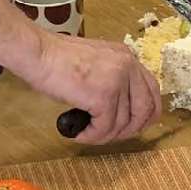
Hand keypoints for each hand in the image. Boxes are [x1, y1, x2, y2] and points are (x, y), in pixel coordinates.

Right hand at [26, 33, 161, 142]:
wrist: (38, 53)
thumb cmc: (55, 58)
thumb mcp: (95, 62)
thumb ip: (112, 79)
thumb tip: (119, 110)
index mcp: (126, 56)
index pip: (152, 89)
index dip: (146, 113)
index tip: (134, 125)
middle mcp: (127, 66)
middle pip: (146, 109)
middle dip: (131, 129)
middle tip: (111, 135)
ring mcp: (117, 80)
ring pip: (123, 123)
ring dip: (105, 135)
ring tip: (87, 133)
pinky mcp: (103, 96)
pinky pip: (105, 128)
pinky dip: (92, 136)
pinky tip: (79, 133)